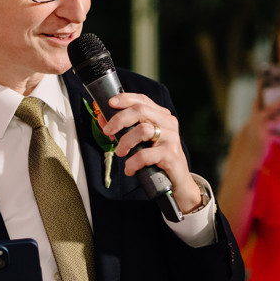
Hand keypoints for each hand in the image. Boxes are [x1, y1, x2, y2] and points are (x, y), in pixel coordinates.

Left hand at [102, 92, 201, 212]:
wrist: (177, 181)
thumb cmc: (157, 159)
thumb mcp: (141, 141)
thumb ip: (125, 129)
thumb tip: (102, 120)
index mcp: (162, 116)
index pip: (142, 100)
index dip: (125, 99)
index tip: (110, 103)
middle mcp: (168, 123)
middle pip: (141, 110)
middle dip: (119, 119)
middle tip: (108, 132)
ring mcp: (171, 138)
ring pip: (143, 130)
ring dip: (125, 142)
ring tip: (120, 153)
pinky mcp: (171, 154)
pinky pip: (145, 154)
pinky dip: (133, 162)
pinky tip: (130, 169)